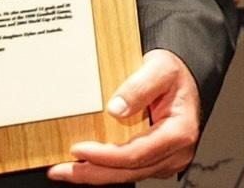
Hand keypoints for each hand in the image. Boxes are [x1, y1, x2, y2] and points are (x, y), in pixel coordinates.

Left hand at [49, 50, 201, 183]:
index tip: (78, 149)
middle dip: (92, 172)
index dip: (105, 156)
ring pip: (128, 174)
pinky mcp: (157, 160)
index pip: (136, 153)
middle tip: (60, 170)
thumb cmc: (174, 72)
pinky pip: (129, 170)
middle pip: (129, 171)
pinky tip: (87, 164)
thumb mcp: (160, 68)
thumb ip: (139, 86)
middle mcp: (176, 152)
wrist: (183, 75)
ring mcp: (167, 159)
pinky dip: (106, 168)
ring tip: (66, 170)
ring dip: (95, 173)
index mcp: (179, 132)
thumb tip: (115, 109)